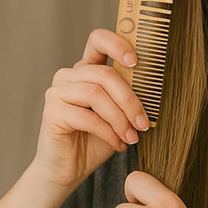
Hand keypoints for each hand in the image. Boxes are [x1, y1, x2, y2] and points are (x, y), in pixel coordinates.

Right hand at [31, 29, 149, 190]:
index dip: (117, 44)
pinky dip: (108, 132)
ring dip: (120, 119)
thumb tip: (155, 85)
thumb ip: (129, 95)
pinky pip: (86, 117)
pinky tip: (119, 144)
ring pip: (96, 94)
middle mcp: (69, 76)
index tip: (136, 62)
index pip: (98, 40)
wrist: (72, 168)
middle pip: (104, 74)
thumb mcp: (120, 113)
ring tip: (132, 137)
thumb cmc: (99, 139)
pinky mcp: (52, 112)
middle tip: (143, 123)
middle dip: (129, 100)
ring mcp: (57, 92)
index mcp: (87, 69)